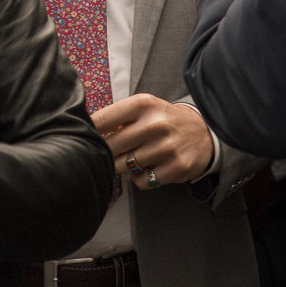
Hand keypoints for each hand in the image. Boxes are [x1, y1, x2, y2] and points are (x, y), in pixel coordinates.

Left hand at [95, 94, 213, 189]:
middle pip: (109, 148)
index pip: (100, 121)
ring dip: (124, 167)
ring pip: (122, 167)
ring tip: (137, 158)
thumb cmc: (163, 121)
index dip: (88, 133)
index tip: (86, 138)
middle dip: (108, 152)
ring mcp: (168, 146)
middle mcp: (156, 124)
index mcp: (143, 104)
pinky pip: (141, 182)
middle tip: (117, 150)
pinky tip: (151, 167)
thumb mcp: (142, 109)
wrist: (204, 132)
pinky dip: (141, 178)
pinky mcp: (177, 166)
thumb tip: (81, 136)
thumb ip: (114, 118)